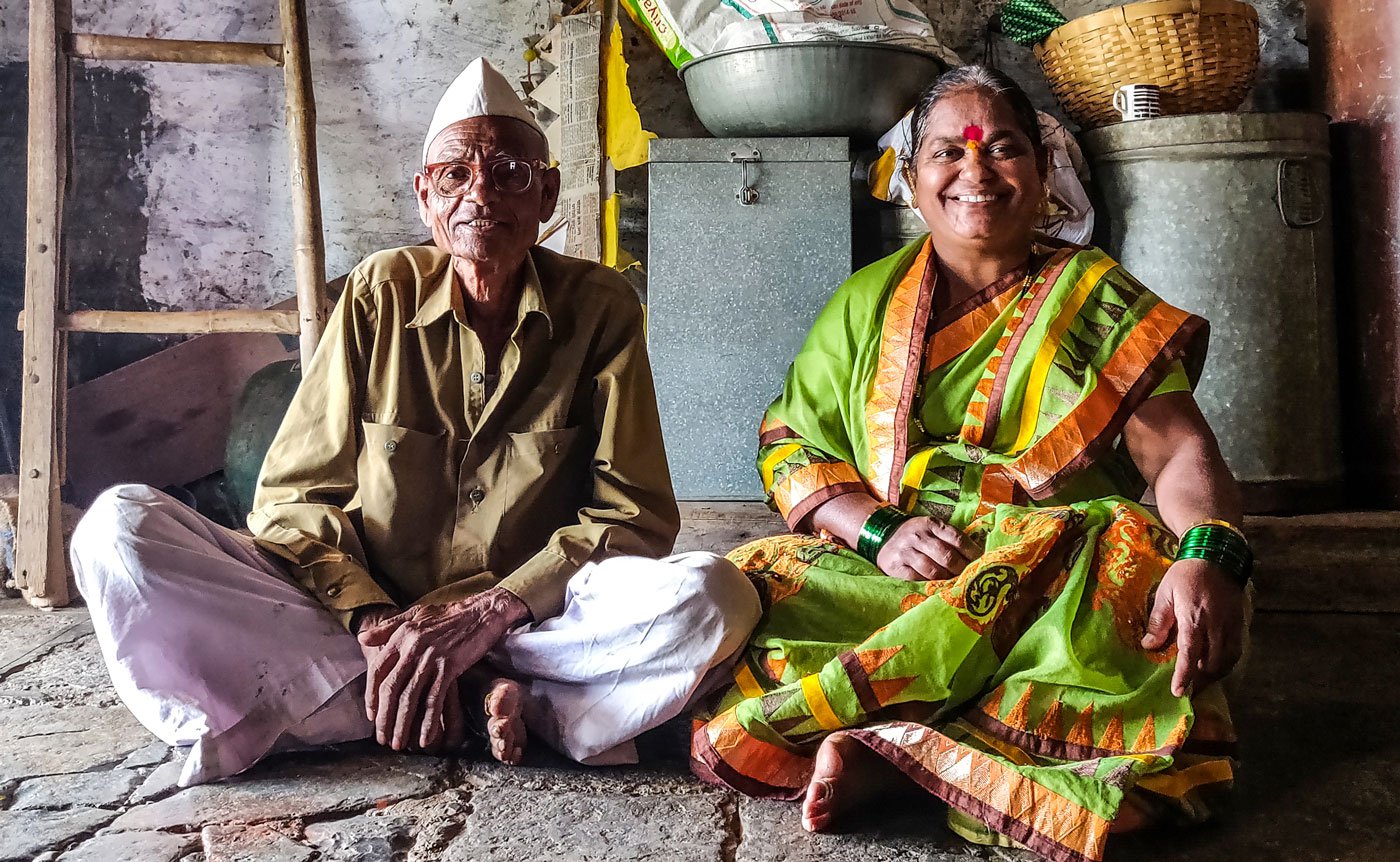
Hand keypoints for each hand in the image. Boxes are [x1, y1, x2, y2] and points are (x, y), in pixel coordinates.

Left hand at [358, 587, 530, 750]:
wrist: (482, 611)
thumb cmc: (449, 615)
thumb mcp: (415, 615)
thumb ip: (388, 628)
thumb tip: (362, 638)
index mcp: (401, 635)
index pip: (378, 670)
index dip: (372, 696)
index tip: (372, 716)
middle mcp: (412, 647)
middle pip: (390, 689)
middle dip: (384, 718)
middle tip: (383, 738)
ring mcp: (431, 657)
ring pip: (410, 697)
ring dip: (402, 724)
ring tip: (399, 743)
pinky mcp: (450, 667)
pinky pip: (435, 699)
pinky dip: (429, 721)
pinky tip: (426, 738)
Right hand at [876, 516, 982, 580]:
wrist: (881, 535)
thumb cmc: (916, 536)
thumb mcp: (931, 529)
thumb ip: (950, 538)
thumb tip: (977, 555)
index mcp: (931, 524)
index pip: (956, 538)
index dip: (972, 552)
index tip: (981, 562)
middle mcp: (918, 536)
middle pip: (946, 555)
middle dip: (961, 569)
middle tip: (970, 578)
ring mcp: (906, 551)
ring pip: (932, 570)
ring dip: (947, 579)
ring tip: (956, 585)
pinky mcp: (896, 566)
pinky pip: (916, 579)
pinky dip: (929, 585)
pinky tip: (938, 588)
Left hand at [1141, 558, 1244, 696]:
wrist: (1216, 556)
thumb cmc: (1186, 574)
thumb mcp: (1165, 594)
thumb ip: (1158, 621)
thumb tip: (1149, 645)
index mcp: (1194, 618)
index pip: (1190, 654)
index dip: (1185, 675)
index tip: (1178, 692)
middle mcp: (1216, 626)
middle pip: (1211, 663)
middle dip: (1200, 679)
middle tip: (1187, 688)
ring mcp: (1231, 625)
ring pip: (1227, 661)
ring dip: (1214, 674)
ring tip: (1200, 680)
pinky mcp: (1240, 624)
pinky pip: (1236, 651)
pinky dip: (1226, 663)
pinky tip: (1216, 666)